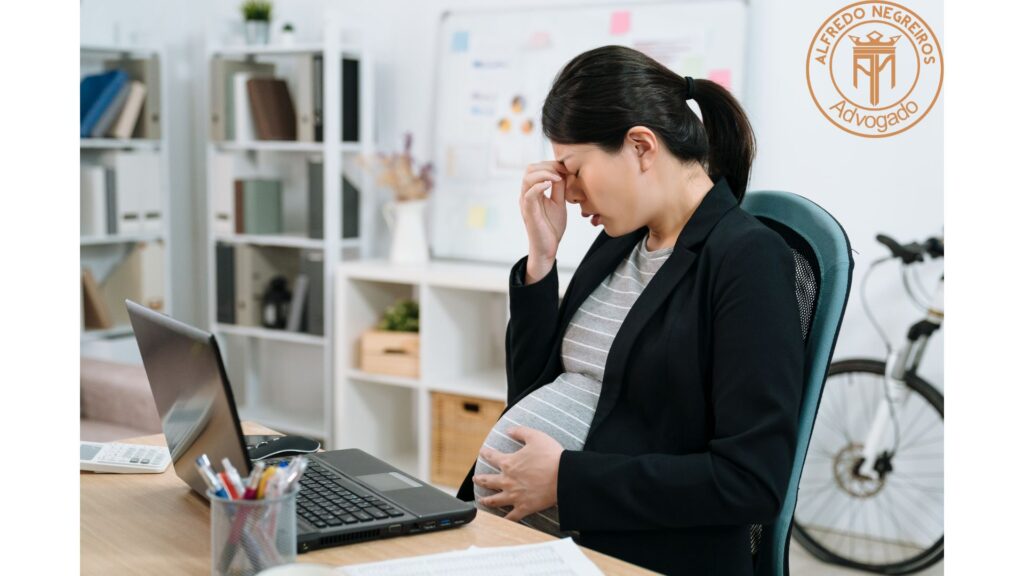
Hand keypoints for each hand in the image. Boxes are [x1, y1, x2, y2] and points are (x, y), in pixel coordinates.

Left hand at [472, 426, 564, 521]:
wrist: (565, 477)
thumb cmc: (551, 455)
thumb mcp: (535, 436)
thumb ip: (520, 432)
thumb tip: (509, 430)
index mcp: (509, 463)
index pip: (492, 457)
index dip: (486, 454)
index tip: (482, 453)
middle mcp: (507, 481)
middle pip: (488, 481)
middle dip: (480, 479)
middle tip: (475, 479)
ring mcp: (514, 496)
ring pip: (495, 500)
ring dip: (486, 500)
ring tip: (482, 500)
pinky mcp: (524, 508)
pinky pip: (511, 517)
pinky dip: (504, 520)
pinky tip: (500, 521)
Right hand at [520, 161, 567, 280]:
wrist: (547, 248)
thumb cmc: (551, 227)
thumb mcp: (559, 203)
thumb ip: (559, 188)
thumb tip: (563, 172)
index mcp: (533, 191)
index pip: (536, 168)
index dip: (551, 164)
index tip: (567, 168)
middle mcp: (527, 194)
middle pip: (530, 169)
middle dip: (548, 166)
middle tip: (563, 171)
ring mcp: (526, 202)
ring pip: (528, 178)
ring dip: (545, 173)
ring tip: (558, 178)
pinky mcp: (528, 211)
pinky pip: (529, 193)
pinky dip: (540, 185)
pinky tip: (551, 184)